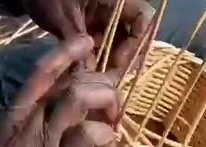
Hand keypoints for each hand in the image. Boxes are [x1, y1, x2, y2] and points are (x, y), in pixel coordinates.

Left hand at [22, 0, 152, 64]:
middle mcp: (115, 8)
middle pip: (134, 33)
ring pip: (121, 42)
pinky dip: (101, 59)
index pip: (143, 17)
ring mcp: (105, 19)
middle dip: (126, 56)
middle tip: (111, 77)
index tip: (120, 60)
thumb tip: (88, 74)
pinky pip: (106, 45)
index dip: (139, 40)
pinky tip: (92, 73)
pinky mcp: (94, 29)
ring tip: (101, 79)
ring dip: (114, 61)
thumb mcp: (62, 18)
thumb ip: (77, 43)